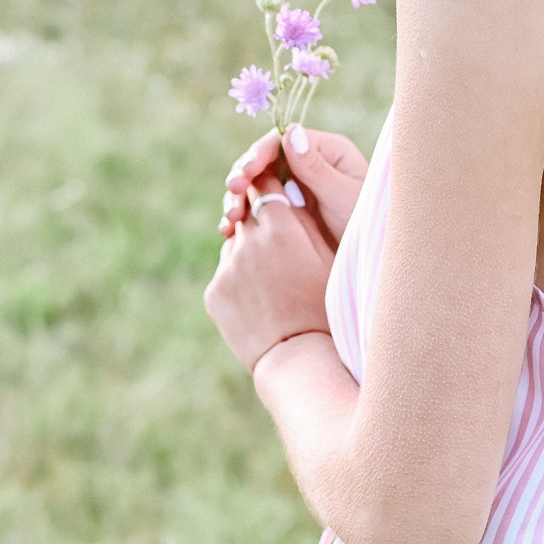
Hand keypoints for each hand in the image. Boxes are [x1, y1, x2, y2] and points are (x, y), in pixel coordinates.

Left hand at [204, 178, 335, 370]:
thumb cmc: (326, 307)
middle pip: (247, 212)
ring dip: (249, 249)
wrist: (299, 360)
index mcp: (281, 228)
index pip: (265, 183)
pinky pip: (225, 273)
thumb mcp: (329, 259)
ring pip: (235, 243)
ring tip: (273, 277)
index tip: (277, 189)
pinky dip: (239, 278)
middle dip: (260, 218)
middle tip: (279, 237)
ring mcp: (227, 267)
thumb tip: (289, 192)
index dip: (271, 183)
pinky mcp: (214, 292)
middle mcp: (248, 241)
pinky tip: (260, 297)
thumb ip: (306, 220)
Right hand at [219, 126, 369, 243]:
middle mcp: (307, 165)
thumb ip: (316, 168)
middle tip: (233, 192)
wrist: (375, 259)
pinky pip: (259, 208)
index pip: (282, 140)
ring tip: (230, 217)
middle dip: (243, 175)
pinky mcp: (287, 212)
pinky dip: (242, 217)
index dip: (259, 153)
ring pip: (256, 185)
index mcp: (326, 151)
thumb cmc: (369, 223)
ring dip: (238, 197)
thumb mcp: (344, 196)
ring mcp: (295, 189)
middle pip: (264, 161)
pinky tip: (229, 230)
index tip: (246, 172)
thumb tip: (290, 133)